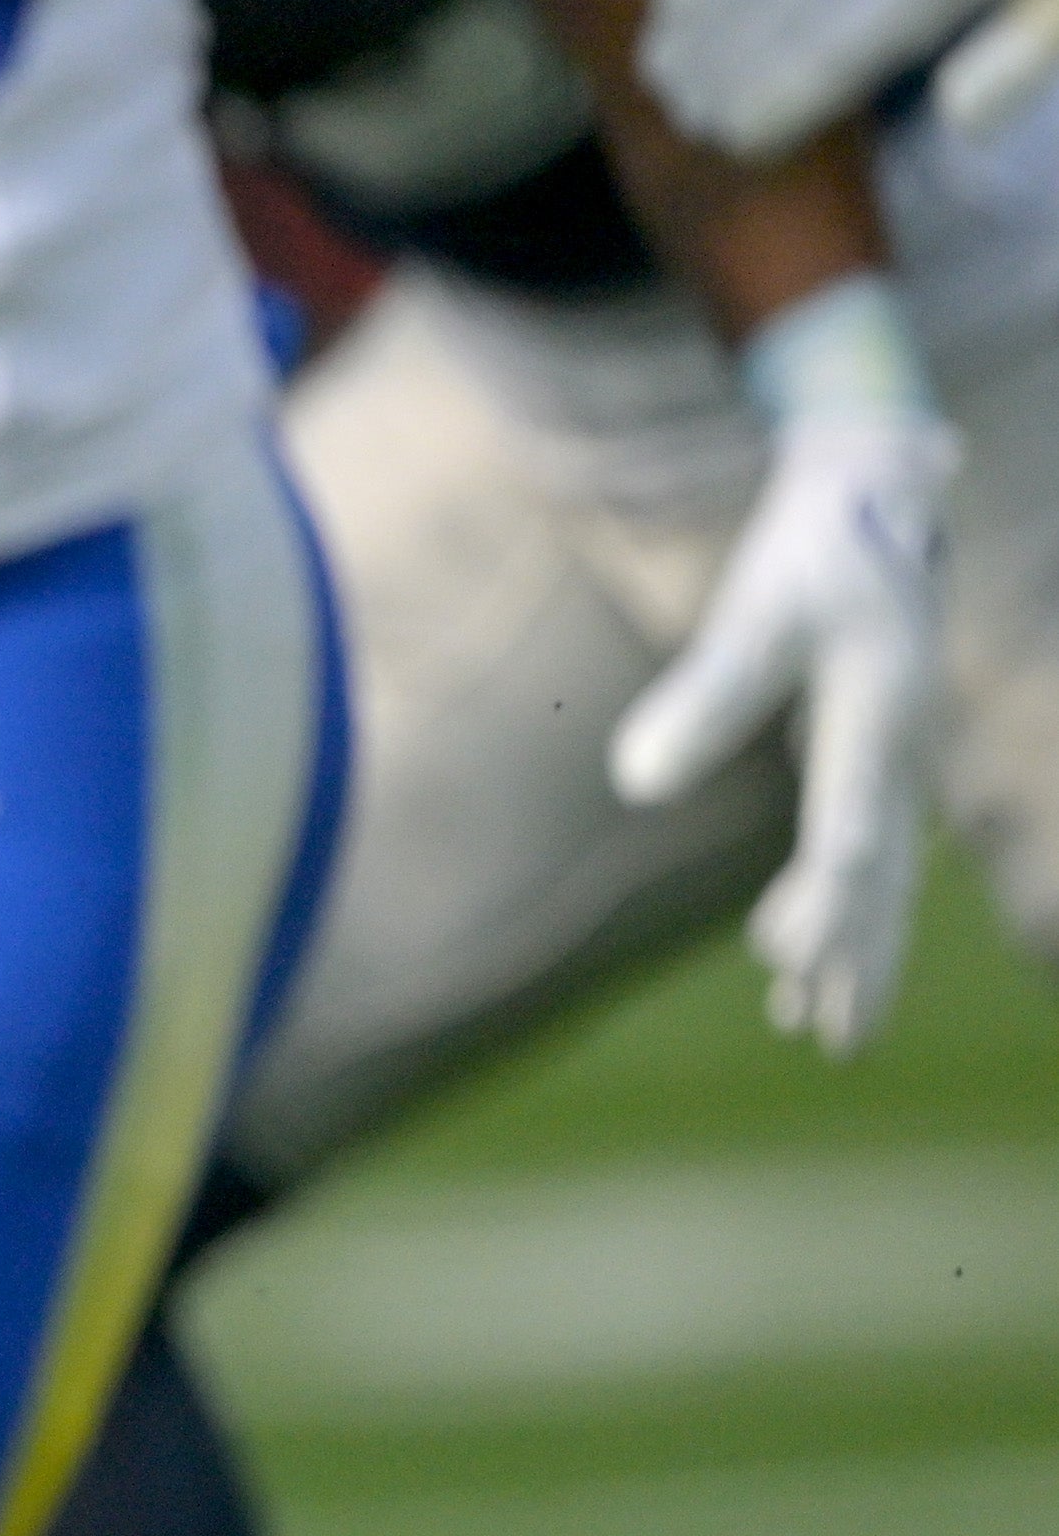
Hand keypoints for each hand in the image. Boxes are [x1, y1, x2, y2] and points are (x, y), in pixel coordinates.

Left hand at [612, 291, 954, 1054]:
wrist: (876, 492)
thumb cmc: (814, 546)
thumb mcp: (755, 609)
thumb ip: (706, 692)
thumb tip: (636, 780)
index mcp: (880, 714)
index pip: (852, 830)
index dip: (825, 901)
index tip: (789, 963)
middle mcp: (899, 746)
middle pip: (879, 874)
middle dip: (857, 959)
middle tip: (832, 1043)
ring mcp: (890, 754)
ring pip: (876, 873)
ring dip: (852, 949)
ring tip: (817, 1031)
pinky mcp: (868, 752)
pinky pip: (862, 848)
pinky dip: (840, 907)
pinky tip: (794, 956)